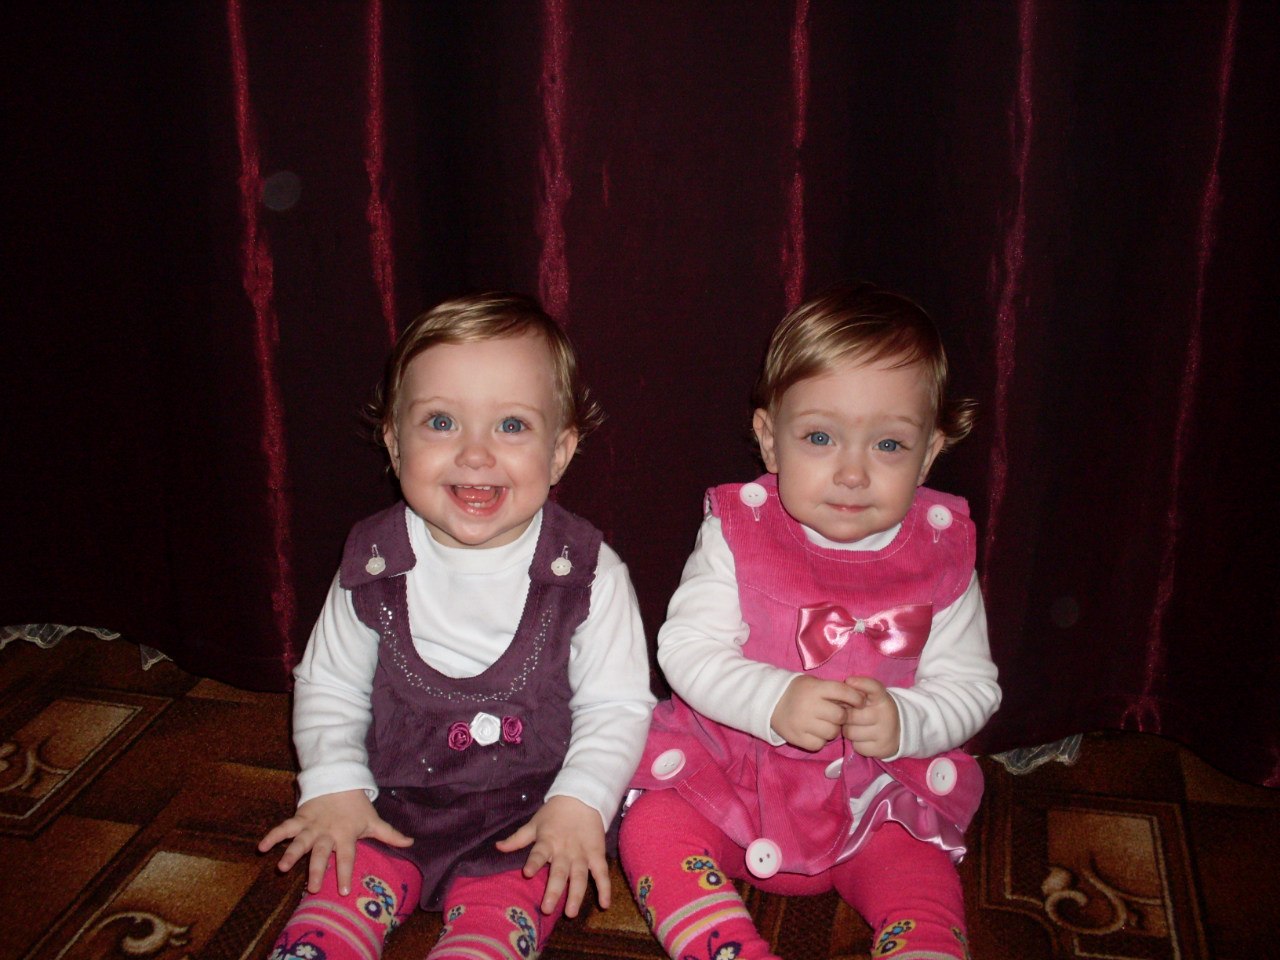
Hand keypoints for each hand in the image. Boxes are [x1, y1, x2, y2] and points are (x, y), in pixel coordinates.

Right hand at [257, 789, 413, 895]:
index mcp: (346, 834)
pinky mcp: (299, 817)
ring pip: (300, 840)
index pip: (348, 856)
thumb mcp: (373, 820)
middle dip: (317, 869)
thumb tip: (412, 843)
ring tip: (282, 867)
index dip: (346, 872)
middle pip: (321, 852)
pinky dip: (272, 835)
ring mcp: (312, 825)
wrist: (339, 778)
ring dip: (291, 853)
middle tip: (313, 887)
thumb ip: (390, 834)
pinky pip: (284, 827)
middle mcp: (328, 831)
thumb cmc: (356, 806)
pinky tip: (260, 847)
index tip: (344, 890)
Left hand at [494, 795, 608, 917]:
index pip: (539, 853)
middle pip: (559, 872)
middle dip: (554, 890)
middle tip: (547, 909)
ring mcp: (582, 853)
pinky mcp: (597, 854)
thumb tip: (497, 847)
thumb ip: (517, 839)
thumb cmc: (554, 813)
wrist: (582, 797)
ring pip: (580, 876)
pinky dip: (605, 888)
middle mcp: (565, 850)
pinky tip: (605, 904)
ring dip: (576, 894)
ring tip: (571, 913)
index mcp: (548, 841)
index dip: (534, 862)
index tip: (527, 873)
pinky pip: (602, 873)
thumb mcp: (534, 824)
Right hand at [771, 675, 865, 750]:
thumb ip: (834, 691)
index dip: (856, 698)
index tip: (860, 702)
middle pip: (840, 716)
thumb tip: (859, 701)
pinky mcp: (797, 738)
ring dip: (833, 730)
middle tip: (837, 715)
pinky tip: (815, 732)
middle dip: (842, 717)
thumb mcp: (814, 684)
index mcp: (814, 688)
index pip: (843, 692)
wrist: (770, 702)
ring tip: (824, 724)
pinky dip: (820, 740)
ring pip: (832, 732)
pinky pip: (820, 744)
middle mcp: (809, 705)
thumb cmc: (799, 691)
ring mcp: (802, 723)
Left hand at [842, 676, 900, 757]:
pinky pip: (857, 746)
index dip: (860, 683)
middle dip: (844, 716)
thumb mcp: (871, 698)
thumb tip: (839, 689)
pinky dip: (856, 743)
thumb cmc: (875, 710)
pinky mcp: (881, 748)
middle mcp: (886, 714)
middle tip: (848, 716)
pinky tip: (863, 738)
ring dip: (848, 730)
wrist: (900, 732)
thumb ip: (856, 692)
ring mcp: (884, 732)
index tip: (849, 681)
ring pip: (850, 732)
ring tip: (855, 727)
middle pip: (851, 715)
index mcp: (882, 698)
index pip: (873, 687)